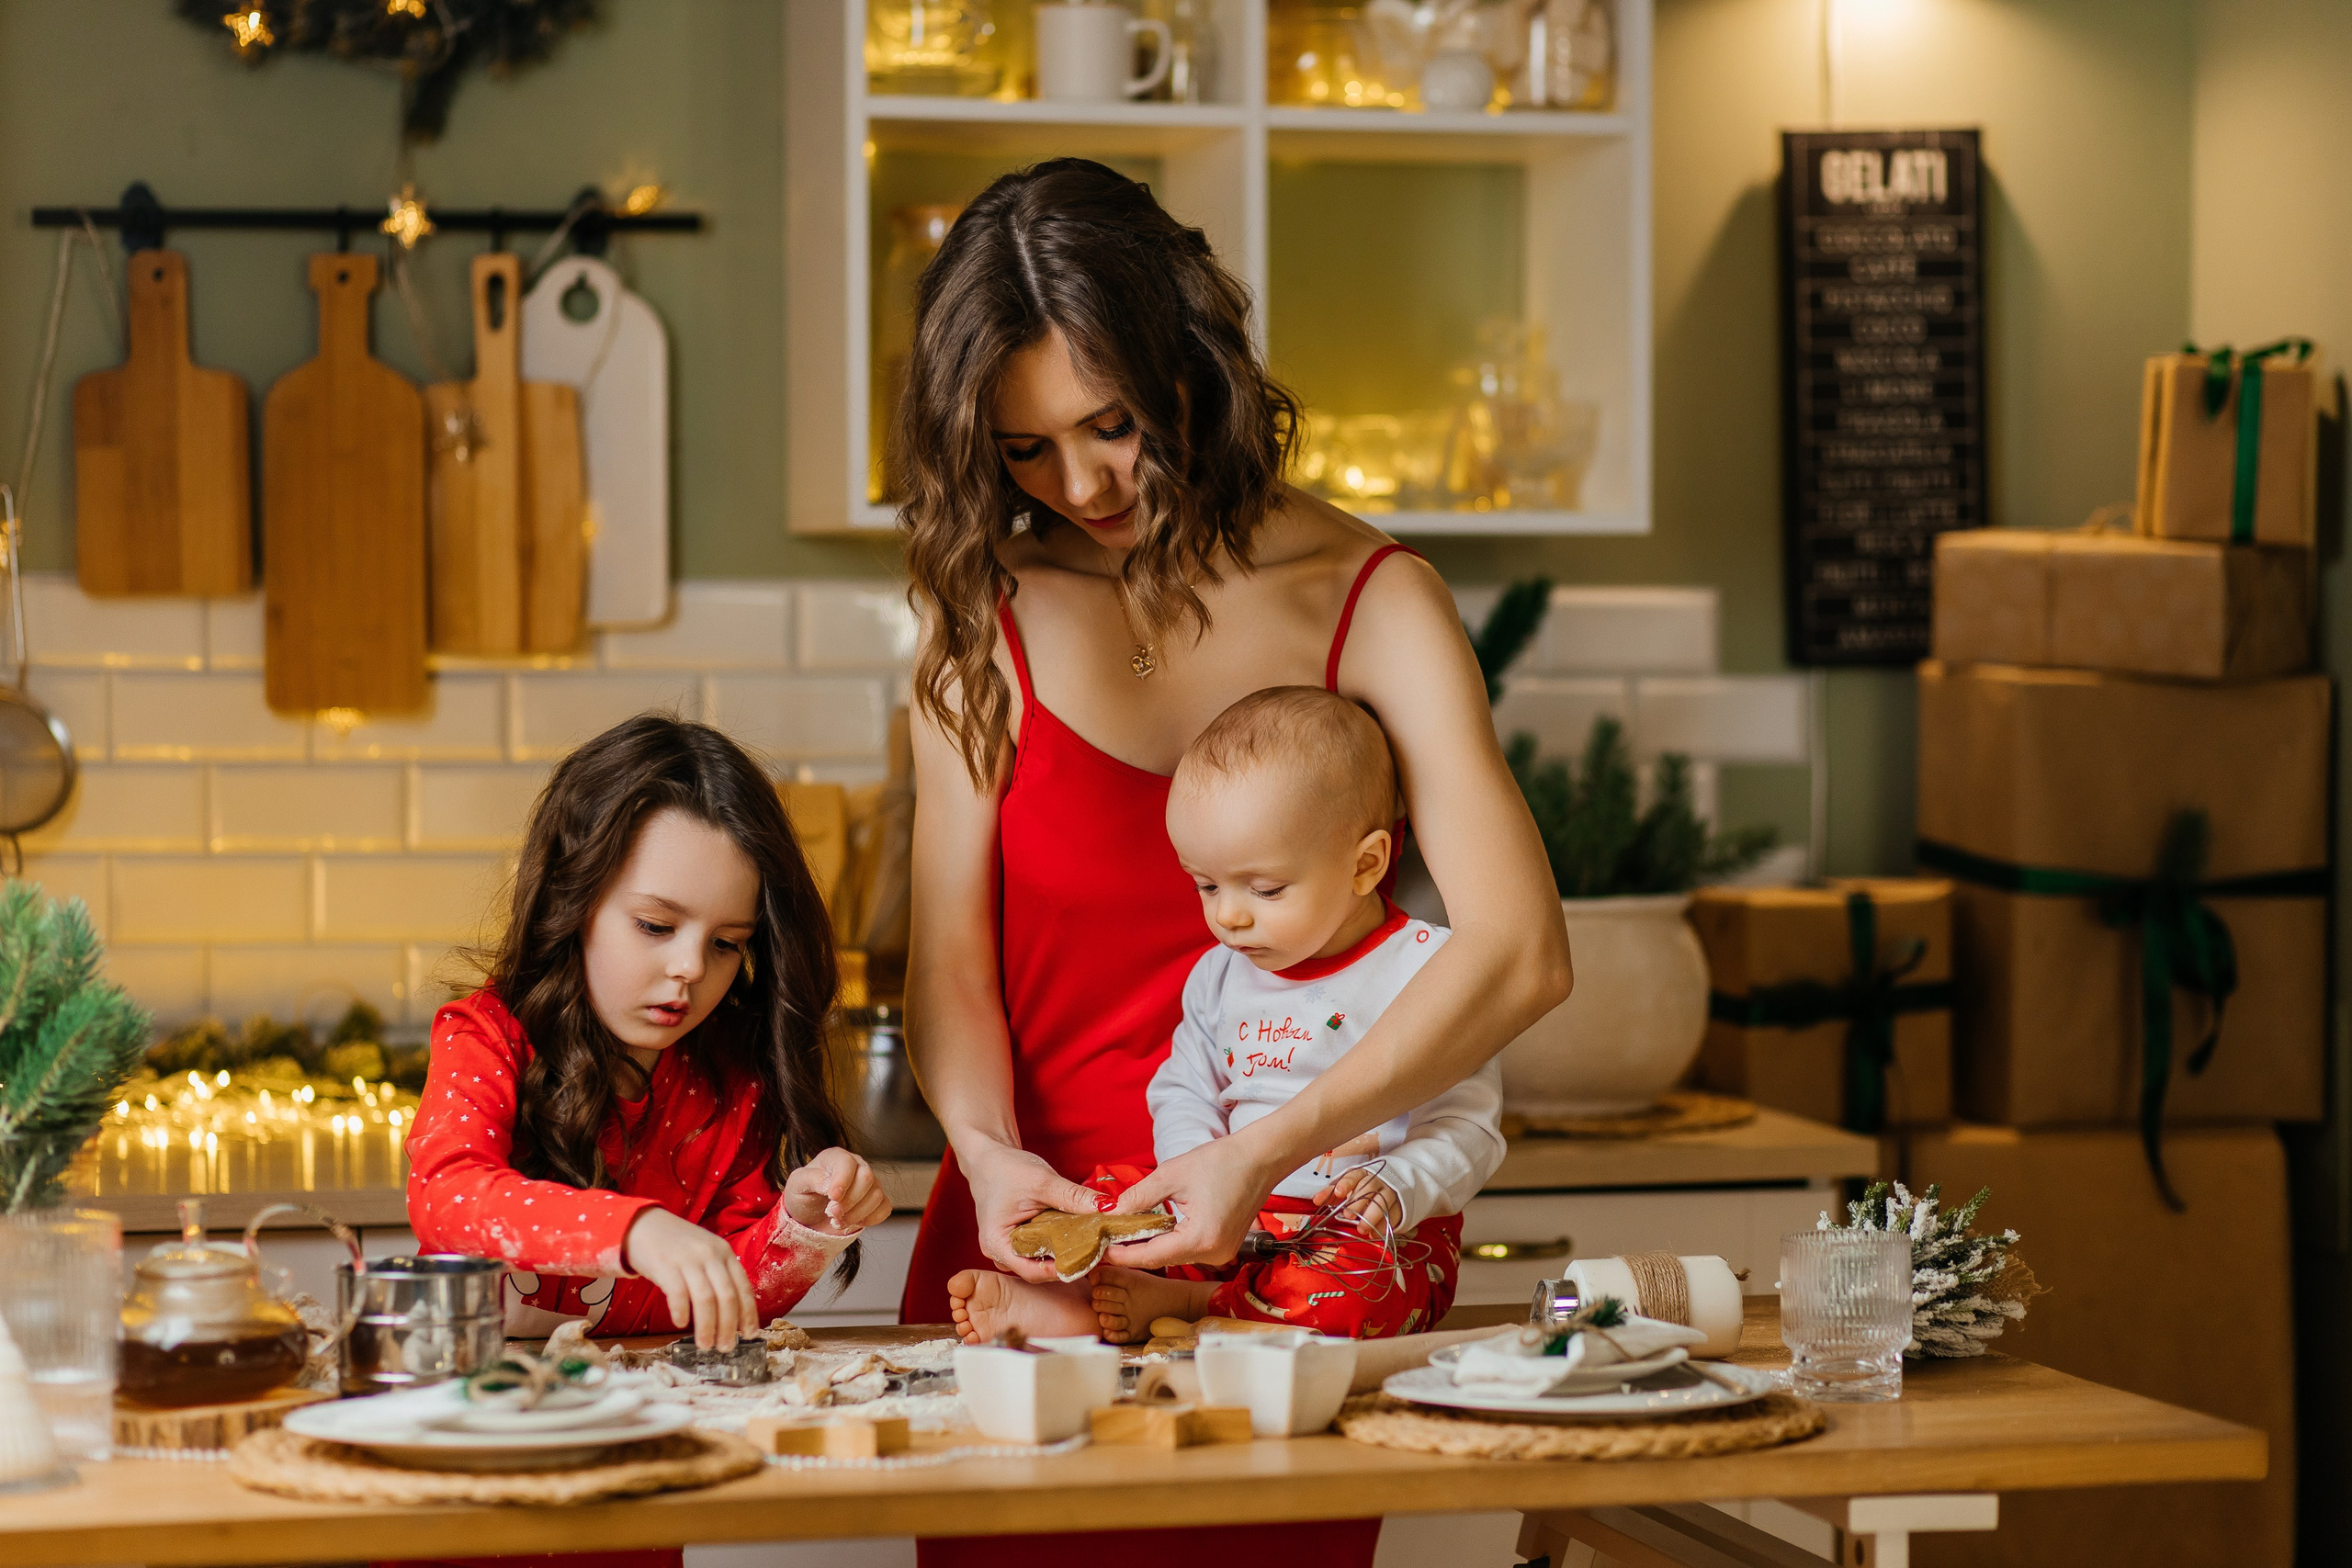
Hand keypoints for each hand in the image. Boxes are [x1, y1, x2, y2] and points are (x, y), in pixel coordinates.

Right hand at [622, 1207, 756, 1348]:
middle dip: (729, 1326)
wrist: (643, 1226)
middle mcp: (710, 1255)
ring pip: (706, 1299)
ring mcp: (688, 1259)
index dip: (748, 1314)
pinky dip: (682, 1311)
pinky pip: (678, 1293)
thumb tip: (733, 1315)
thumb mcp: (705, 1253)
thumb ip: (719, 1276)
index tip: (749, 1335)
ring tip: (705, 1345)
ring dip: (707, 1326)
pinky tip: (681, 1323)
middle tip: (726, 1347)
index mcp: (725, 1253)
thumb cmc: (676, 1246)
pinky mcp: (665, 1265)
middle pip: (727, 1296)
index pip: (743, 1287)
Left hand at [785, 1148, 892, 1234]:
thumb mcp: (798, 1184)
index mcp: (836, 1157)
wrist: (809, 1215)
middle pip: (867, 1178)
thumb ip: (812, 1179)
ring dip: (856, 1214)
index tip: (832, 1198)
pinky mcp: (876, 1200)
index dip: (842, 1181)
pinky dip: (870, 1219)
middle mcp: (857, 1166)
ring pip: (876, 1195)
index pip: (847, 1163)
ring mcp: (869, 1184)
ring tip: (838, 1220)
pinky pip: (885, 1208)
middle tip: (832, 1213)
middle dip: (849, 1201)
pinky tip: (853, 1221)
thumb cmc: (803, 1194)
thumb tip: (830, 1184)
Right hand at [959, 1137, 1106, 1282]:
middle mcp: (999, 1253)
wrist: (989, 1158)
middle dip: (1067, 1262)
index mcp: (996, 1244)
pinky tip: (1075, 1236)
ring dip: (1063, 1253)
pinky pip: (1038, 1250)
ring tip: (1089, 1243)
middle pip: (1038, 1270)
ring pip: (1039, 1261)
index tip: (1090, 1258)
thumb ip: (1074, 1197)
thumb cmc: (1006, 1168)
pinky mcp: (1016, 1240)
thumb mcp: (1042, 1181)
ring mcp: (1006, 1248)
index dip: (1063, 1269)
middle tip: (1097, 1251)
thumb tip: (1108, 1209)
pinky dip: (1056, 1244)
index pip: (1033, 1272)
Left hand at [1102, 1136, 1276, 1271]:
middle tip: (1107, 1239)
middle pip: (1163, 1258)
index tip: (1101, 1251)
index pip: (1152, 1256)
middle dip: (1134, 1249)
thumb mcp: (1172, 1174)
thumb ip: (1138, 1197)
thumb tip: (1112, 1211)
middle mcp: (1214, 1254)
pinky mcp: (1224, 1247)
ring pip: (1175, 1255)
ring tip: (1125, 1233)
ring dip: (1152, 1245)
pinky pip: (1189, 1249)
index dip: (1124, 1255)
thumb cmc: (1222, 1161)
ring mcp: (1222, 1253)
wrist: (1260, 1157)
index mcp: (1201, 1239)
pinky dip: (1169, 1240)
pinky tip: (1153, 1228)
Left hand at [1313, 1168, 1402, 1235]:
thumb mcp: (1348, 1187)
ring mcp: (1390, 1192)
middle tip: (1348, 1216)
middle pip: (1368, 1188)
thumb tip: (1316, 1201)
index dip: (1346, 1184)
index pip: (1354, 1176)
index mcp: (1363, 1174)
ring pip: (1382, 1201)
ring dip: (1372, 1216)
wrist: (1393, 1184)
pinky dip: (1385, 1225)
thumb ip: (1332, 1193)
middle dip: (1357, 1202)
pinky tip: (1376, 1233)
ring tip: (1362, 1229)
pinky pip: (1394, 1214)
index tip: (1338, 1193)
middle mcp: (1377, 1181)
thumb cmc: (1363, 1187)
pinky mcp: (1400, 1204)